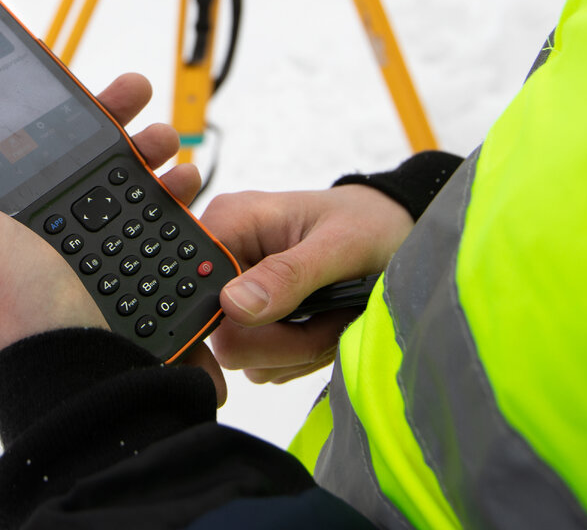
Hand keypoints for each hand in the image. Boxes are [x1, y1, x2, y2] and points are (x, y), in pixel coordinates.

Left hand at [0, 73, 224, 401]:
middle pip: (75, 159)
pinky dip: (169, 197)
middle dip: (110, 123)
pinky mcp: (124, 274)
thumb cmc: (16, 314)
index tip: (76, 86)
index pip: (17, 148)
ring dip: (148, 153)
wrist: (86, 383)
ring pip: (118, 184)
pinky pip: (149, 222)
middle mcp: (35, 235)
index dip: (45, 113)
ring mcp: (83, 255)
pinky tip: (184, 185)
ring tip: (170, 144)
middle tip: (138, 96)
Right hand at [201, 186, 413, 383]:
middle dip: (284, 341)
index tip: (284, 328)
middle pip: (224, 337)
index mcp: (230, 224)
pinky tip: (324, 325)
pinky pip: (263, 363)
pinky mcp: (254, 323)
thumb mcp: (339, 243)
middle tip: (328, 317)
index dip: (231, 321)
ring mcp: (237, 297)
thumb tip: (233, 306)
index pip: (193, 289)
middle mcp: (225, 260)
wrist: (393, 232)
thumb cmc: (368, 223)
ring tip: (333, 315)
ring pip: (246, 358)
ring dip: (298, 350)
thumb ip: (287, 275)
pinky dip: (300, 356)